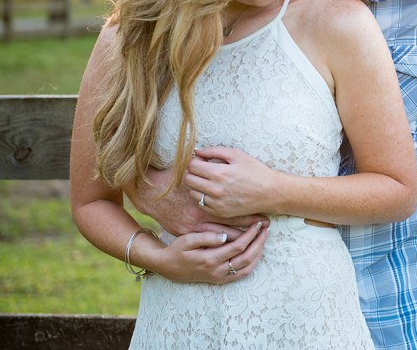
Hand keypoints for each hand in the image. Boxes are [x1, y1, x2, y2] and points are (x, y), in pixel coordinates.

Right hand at [126, 167, 266, 239]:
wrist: (150, 193)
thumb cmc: (174, 177)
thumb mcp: (194, 168)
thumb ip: (210, 167)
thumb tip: (229, 168)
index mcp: (206, 199)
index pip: (234, 211)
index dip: (250, 216)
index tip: (266, 218)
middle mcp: (200, 215)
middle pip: (230, 226)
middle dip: (248, 230)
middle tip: (265, 231)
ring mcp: (192, 227)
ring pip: (220, 237)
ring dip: (237, 239)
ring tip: (255, 242)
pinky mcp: (185, 232)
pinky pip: (207, 241)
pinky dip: (220, 244)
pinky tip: (232, 249)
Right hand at [156, 221, 267, 283]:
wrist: (168, 267)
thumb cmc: (177, 249)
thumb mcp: (187, 239)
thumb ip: (206, 237)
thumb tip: (225, 236)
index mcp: (210, 259)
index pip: (238, 246)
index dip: (251, 235)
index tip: (258, 224)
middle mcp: (217, 271)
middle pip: (247, 258)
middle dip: (259, 243)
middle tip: (266, 230)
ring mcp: (219, 278)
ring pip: (247, 268)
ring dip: (258, 253)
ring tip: (263, 239)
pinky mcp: (219, 281)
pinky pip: (241, 275)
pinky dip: (252, 263)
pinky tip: (256, 251)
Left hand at [186, 146, 281, 218]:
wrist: (270, 192)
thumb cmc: (255, 171)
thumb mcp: (237, 155)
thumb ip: (215, 151)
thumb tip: (197, 152)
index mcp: (219, 173)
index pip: (192, 166)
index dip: (195, 161)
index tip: (202, 161)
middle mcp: (215, 189)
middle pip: (189, 180)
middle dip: (194, 172)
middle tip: (203, 170)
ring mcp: (217, 203)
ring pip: (193, 193)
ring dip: (197, 185)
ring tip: (209, 181)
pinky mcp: (220, 212)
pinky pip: (202, 204)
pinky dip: (205, 197)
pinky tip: (215, 191)